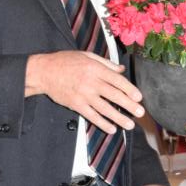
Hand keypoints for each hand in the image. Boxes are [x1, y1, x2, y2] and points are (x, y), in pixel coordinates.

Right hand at [25, 50, 143, 133]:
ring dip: (119, 118)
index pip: (117, 80)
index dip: (129, 89)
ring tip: (130, 124)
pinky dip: (102, 123)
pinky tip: (112, 129)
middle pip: (114, 95)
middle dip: (129, 105)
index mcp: (95, 68)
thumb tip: (122, 70)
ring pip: (104, 108)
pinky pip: (92, 116)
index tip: (139, 97)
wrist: (45, 72)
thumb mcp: (87, 56)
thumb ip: (106, 64)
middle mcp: (91, 82)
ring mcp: (83, 95)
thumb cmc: (66, 61)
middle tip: (140, 113)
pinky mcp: (76, 105)